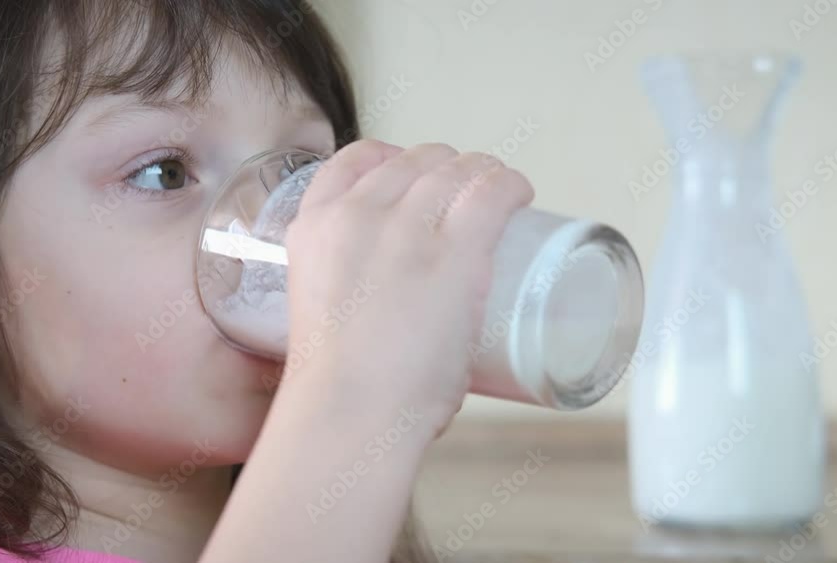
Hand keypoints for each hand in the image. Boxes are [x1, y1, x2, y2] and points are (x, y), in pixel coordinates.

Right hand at [281, 140, 534, 434]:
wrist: (349, 414)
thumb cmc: (335, 390)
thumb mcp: (318, 315)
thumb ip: (349, 299)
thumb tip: (393, 324)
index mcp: (315, 227)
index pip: (354, 160)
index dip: (391, 158)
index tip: (412, 174)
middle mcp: (359, 213)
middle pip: (414, 160)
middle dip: (444, 168)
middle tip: (465, 193)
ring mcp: (408, 229)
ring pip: (456, 171)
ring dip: (482, 172)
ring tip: (500, 187)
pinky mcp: (457, 253)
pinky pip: (493, 193)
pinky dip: (511, 185)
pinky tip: (521, 193)